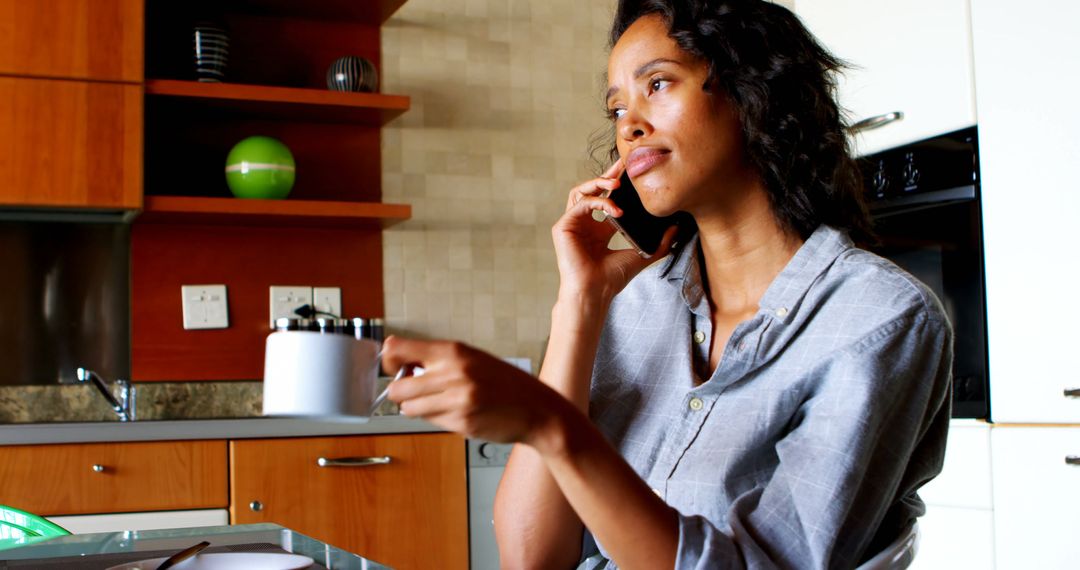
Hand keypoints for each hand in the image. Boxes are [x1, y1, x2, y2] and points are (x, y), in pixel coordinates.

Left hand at [382, 336, 565, 446]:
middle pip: (397, 387)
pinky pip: (431, 422)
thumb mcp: (473, 358)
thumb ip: (439, 359)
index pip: (397, 349)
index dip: (389, 362)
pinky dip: (438, 419)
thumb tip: (401, 365)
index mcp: (453, 351)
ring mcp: (456, 400)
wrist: (537, 409)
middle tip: (415, 392)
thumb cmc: (505, 383)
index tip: (396, 368)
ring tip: (437, 403)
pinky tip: (458, 413)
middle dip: (400, 392)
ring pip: (409, 409)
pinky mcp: (461, 423)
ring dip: (417, 408)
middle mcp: (452, 374)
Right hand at [553, 162, 677, 304]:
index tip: (633, 172)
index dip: (618, 184)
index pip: (607, 199)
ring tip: (618, 184)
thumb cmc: (612, 279)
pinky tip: (616, 210)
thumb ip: (659, 243)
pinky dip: (599, 202)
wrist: (595, 293)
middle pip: (592, 189)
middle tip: (625, 164)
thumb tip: (678, 228)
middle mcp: (584, 223)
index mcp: (598, 229)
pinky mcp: (563, 226)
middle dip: (608, 175)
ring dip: (599, 183)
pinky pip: (580, 204)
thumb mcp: (641, 255)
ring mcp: (572, 224)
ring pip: (581, 191)